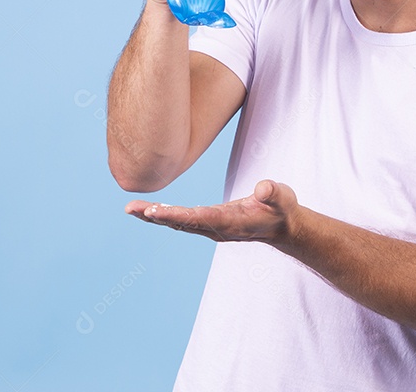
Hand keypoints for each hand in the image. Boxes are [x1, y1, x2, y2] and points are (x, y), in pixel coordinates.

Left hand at [125, 179, 298, 243]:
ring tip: (132, 209)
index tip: (153, 212)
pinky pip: (183, 221)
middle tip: (131, 209)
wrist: (284, 227)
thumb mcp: (283, 198)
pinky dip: (166, 216)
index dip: (175, 215)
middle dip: (156, 216)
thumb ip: (273, 193)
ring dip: (156, 216)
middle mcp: (217, 228)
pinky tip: (151, 211)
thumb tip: (263, 187)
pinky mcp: (211, 224)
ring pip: (179, 223)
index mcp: (230, 222)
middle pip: (181, 223)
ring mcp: (212, 228)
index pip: (197, 218)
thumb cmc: (282, 209)